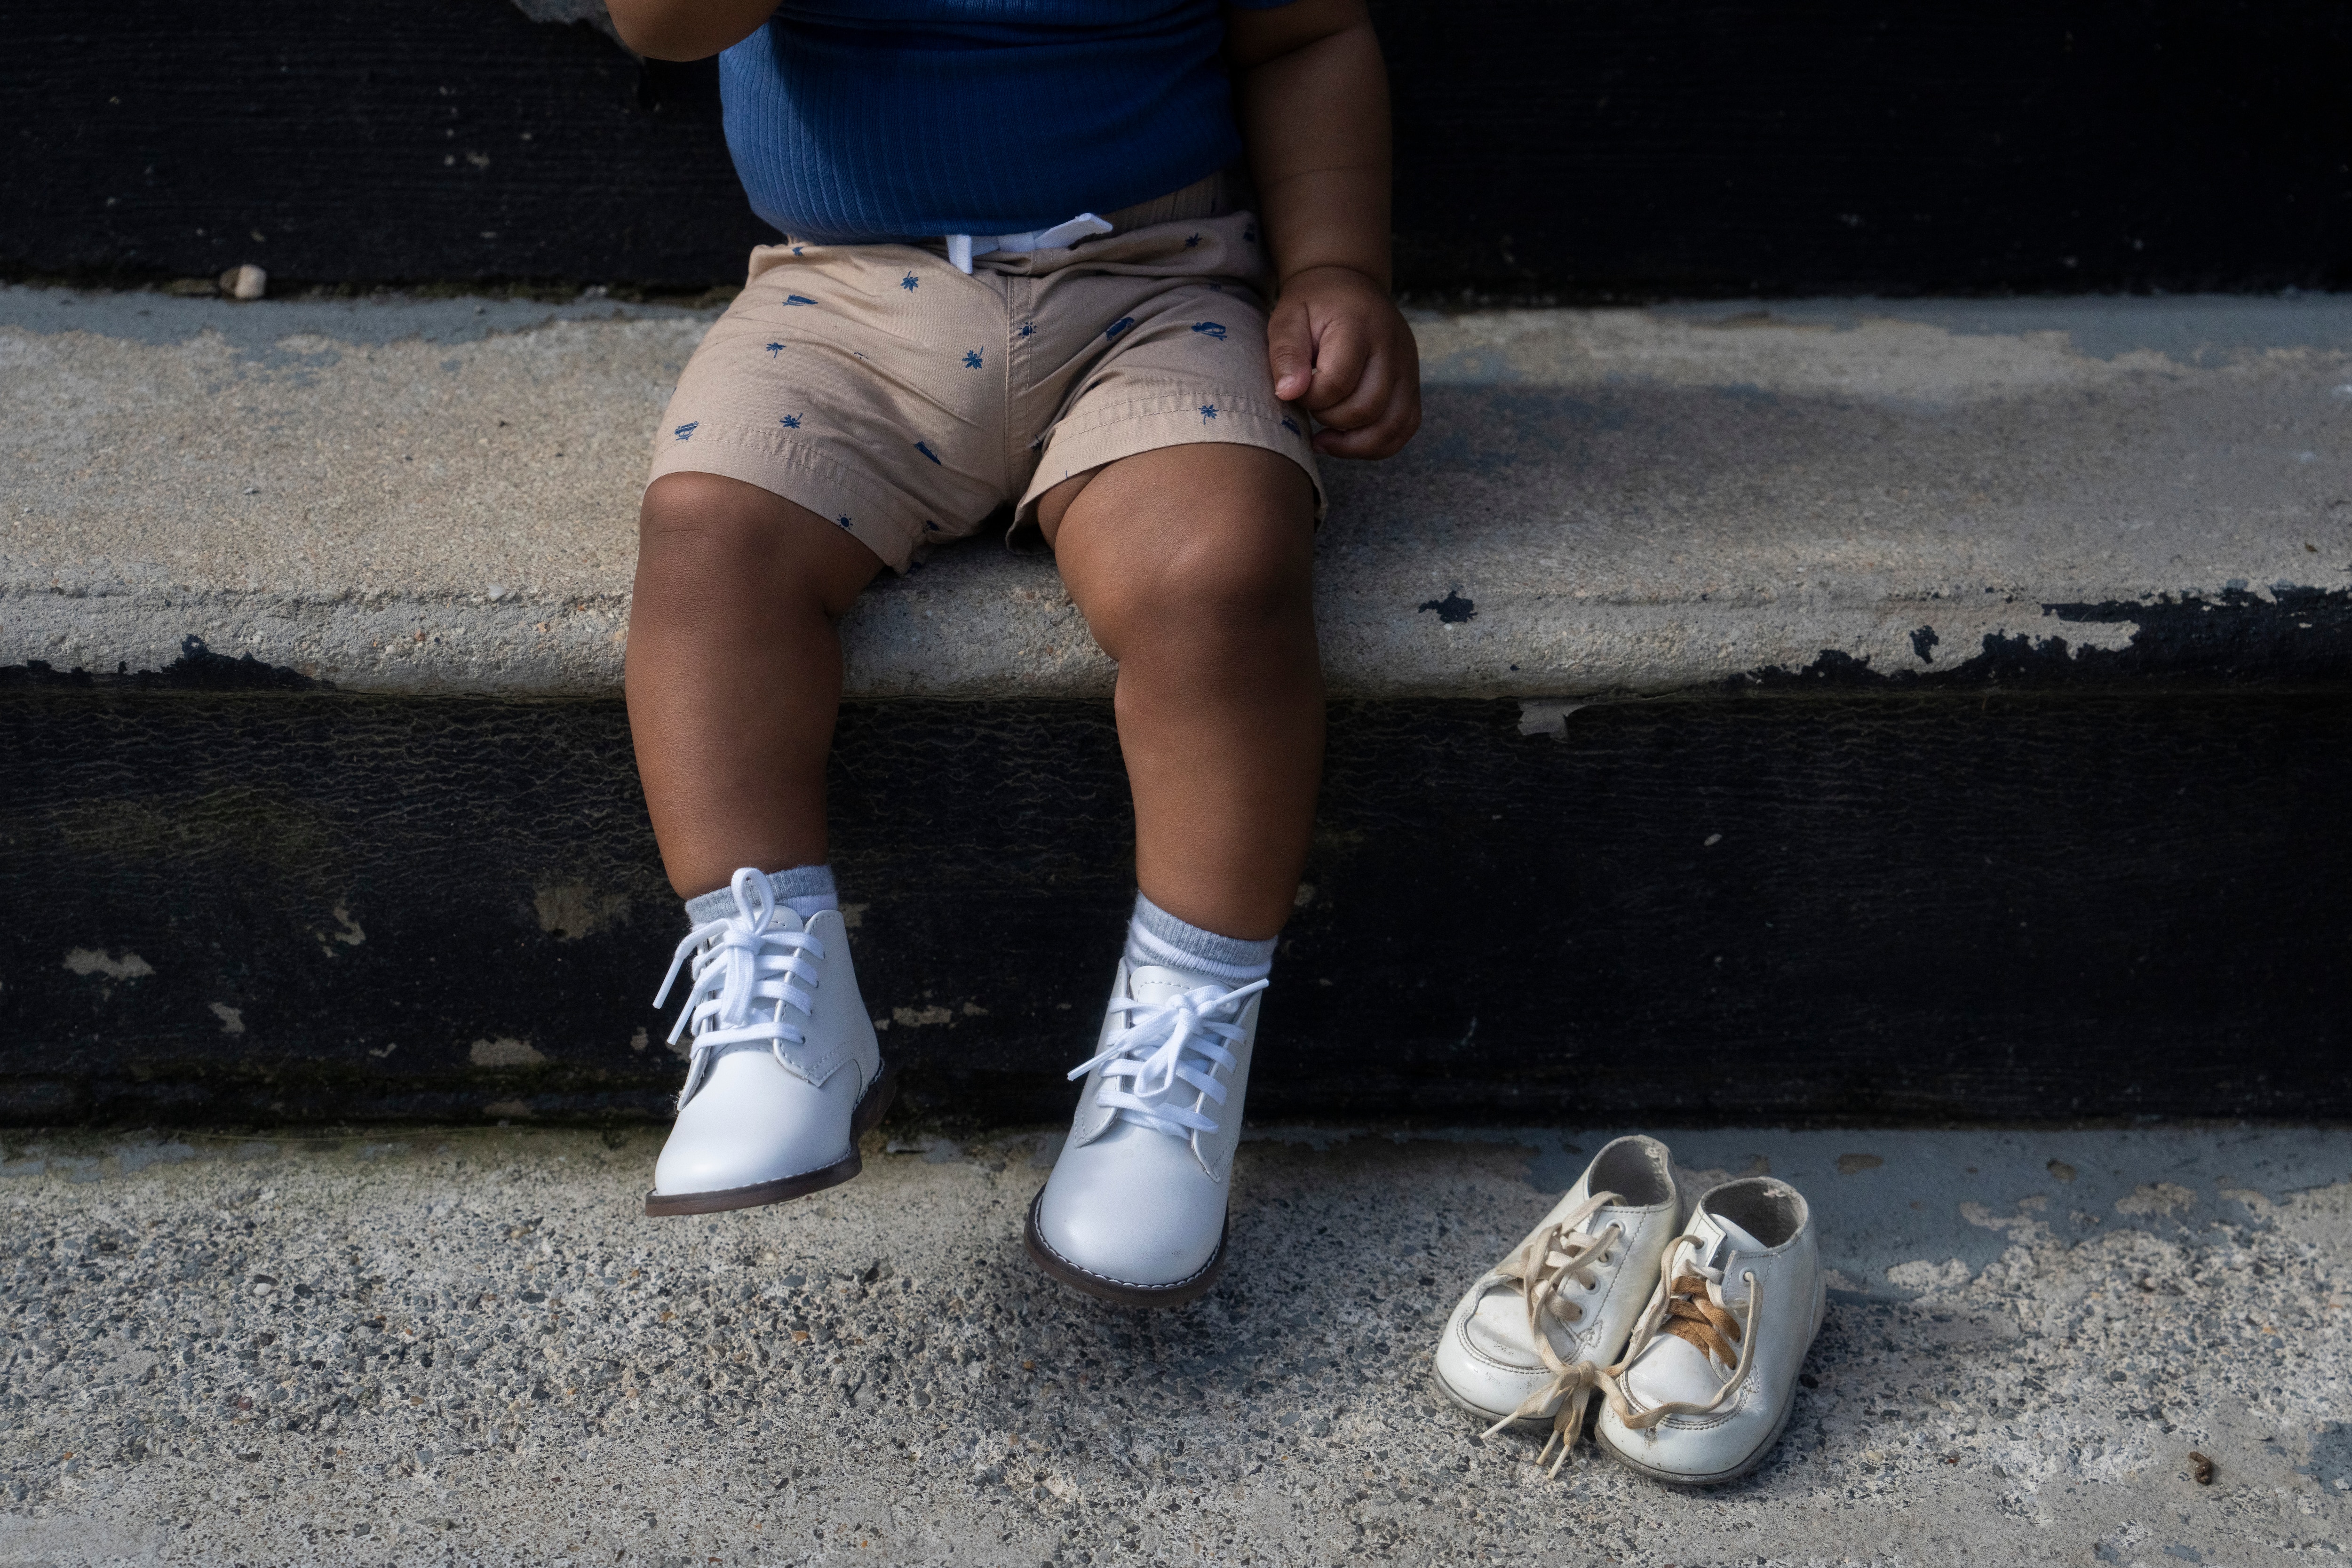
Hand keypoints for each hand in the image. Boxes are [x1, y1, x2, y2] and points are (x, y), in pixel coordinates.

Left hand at [1266, 264, 1421, 459]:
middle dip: (1330, 419)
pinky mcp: (1413, 385)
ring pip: (1392, 426)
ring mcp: (1408, 369)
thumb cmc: (1314, 306)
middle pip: (1367, 408)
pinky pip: (1405, 427)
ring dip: (1354, 442)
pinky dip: (1377, 445)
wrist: (1350, 286)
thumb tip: (1288, 393)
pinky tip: (1348, 440)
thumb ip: (1286, 353)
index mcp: (1359, 326)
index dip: (1311, 398)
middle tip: (1311, 406)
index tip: (1295, 390)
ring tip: (1326, 437)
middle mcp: (1393, 348)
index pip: (1338, 382)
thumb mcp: (1288, 318)